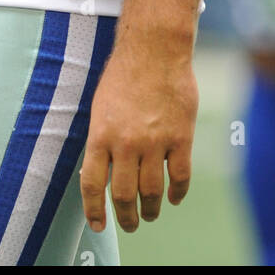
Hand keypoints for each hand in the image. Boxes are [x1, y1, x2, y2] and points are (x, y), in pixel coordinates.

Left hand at [79, 40, 197, 232]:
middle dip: (126, 216)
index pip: (92, 184)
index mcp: (100, 134)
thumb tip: (103, 172)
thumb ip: (103, 139)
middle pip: (124, 195)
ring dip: (151, 208)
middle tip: (130, 224)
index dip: (94, 211)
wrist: (154, 49)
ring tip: (151, 214)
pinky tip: (175, 198)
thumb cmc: (123, 74)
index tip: (98, 226)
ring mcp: (155, 142)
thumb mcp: (100, 106)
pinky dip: (178, 193)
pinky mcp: (181, 138)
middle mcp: (126, 143)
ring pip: (153, 191)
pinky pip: (180, 177)